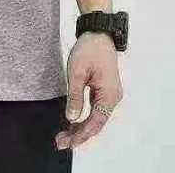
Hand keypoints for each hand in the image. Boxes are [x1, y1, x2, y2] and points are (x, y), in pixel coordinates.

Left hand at [55, 32, 123, 150]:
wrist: (98, 32)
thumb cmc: (89, 49)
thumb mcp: (77, 72)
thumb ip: (75, 96)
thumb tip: (71, 118)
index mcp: (109, 95)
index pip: (95, 122)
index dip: (81, 134)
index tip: (67, 142)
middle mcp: (113, 97)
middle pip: (96, 123)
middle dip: (79, 134)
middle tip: (61, 142)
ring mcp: (110, 94)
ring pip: (96, 117)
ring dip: (81, 126)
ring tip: (65, 135)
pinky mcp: (105, 89)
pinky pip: (95, 108)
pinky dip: (85, 116)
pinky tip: (73, 121)